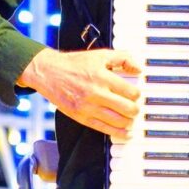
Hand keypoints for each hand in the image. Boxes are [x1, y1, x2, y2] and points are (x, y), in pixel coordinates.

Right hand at [20, 47, 142, 138]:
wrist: (49, 72)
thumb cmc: (75, 64)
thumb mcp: (100, 55)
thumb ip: (123, 58)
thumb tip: (139, 69)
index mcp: (103, 77)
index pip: (131, 92)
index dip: (137, 95)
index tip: (135, 95)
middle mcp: (96, 93)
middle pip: (128, 109)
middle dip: (135, 109)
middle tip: (135, 107)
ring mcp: (88, 107)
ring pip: (118, 121)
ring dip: (129, 121)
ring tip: (130, 118)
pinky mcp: (81, 117)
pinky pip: (104, 129)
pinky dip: (119, 133)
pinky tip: (126, 133)